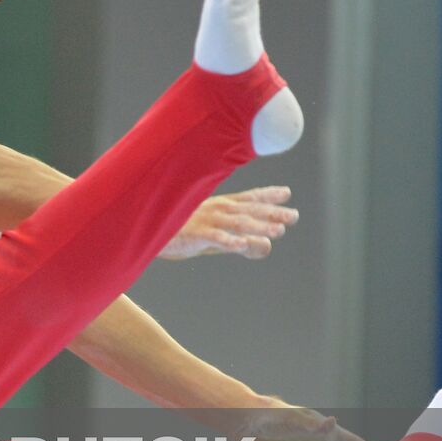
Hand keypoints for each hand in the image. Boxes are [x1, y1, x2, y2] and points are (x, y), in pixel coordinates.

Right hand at [158, 186, 298, 259]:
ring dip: (258, 227)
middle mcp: (217, 210)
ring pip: (238, 223)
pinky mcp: (196, 234)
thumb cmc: (181, 232)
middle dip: (272, 212)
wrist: (148, 230)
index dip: (267, 196)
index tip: (286, 193)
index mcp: (220, 206)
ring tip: (278, 231)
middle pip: (249, 211)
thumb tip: (266, 247)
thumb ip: (239, 242)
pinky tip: (243, 245)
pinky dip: (230, 240)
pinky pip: (216, 237)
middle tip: (293, 216)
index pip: (248, 199)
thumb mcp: (214, 238)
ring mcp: (207, 221)